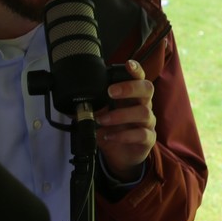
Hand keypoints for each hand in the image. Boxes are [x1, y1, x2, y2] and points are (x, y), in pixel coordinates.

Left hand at [94, 60, 154, 181]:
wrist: (120, 156)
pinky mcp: (148, 139)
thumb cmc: (112, 130)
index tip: (128, 64)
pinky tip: (110, 136)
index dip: (136, 70)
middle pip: (147, 89)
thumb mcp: (99, 116)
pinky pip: (142, 134)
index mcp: (132, 96)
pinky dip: (124, 135)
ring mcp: (147, 122)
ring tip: (103, 120)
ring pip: (143, 112)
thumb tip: (73, 100)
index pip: (138, 78)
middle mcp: (143, 105)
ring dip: (120, 115)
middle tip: (111, 92)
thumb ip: (90, 107)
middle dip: (129, 88)